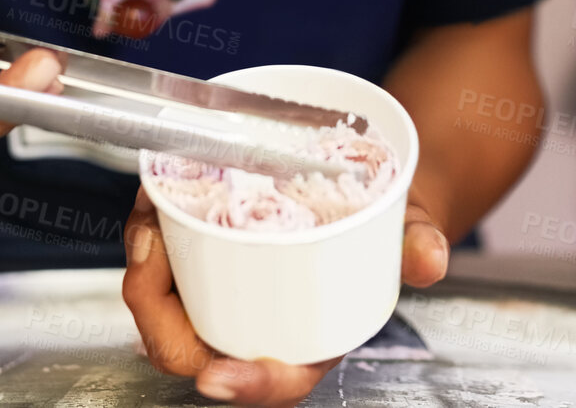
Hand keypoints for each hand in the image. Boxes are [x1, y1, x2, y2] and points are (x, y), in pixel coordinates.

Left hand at [121, 185, 451, 405]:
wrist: (369, 192)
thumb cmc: (383, 226)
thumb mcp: (408, 226)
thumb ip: (418, 241)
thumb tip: (429, 256)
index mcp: (308, 340)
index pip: (273, 381)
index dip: (243, 383)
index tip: (216, 375)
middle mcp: (258, 327)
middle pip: (189, 346)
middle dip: (156, 303)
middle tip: (152, 245)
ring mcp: (225, 298)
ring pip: (165, 307)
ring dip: (145, 264)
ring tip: (151, 211)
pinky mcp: (203, 266)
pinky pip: (162, 269)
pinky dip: (151, 236)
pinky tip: (152, 199)